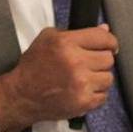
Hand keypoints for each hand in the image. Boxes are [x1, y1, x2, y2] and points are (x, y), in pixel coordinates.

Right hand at [0, 25, 117, 131]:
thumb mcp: (48, 38)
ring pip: (108, 78)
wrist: (22, 95)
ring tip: (84, 78)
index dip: (110, 41)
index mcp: (67, 43)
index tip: (109, 45)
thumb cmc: (34, 66)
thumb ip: (77, 32)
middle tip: (89, 63)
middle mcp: (76, 62)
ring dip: (99, 78)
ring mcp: (81, 84)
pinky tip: (82, 90)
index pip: (103, 38)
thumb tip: (104, 29)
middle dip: (100, 59)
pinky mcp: (83, 102)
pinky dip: (96, 94)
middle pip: (108, 58)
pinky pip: (104, 95)